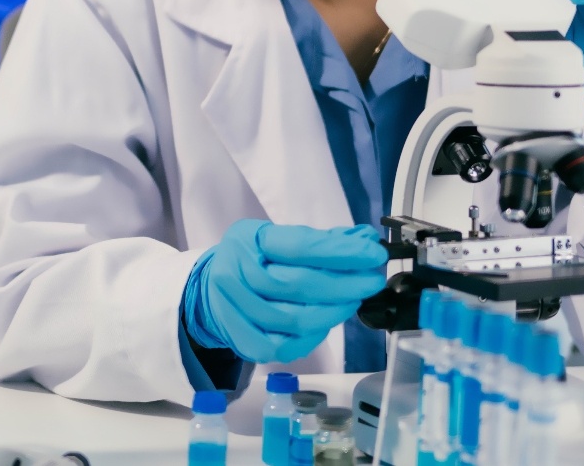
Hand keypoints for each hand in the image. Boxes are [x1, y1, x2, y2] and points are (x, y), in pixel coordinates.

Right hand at [183, 220, 387, 363]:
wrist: (210, 292)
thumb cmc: (253, 260)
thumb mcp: (277, 238)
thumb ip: (319, 240)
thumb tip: (363, 241)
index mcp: (246, 240)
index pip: (300, 247)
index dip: (341, 252)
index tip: (373, 255)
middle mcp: (234, 274)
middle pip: (299, 285)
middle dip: (345, 284)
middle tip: (371, 281)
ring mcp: (236, 311)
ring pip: (295, 319)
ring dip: (334, 312)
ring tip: (353, 300)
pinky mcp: (243, 342)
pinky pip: (287, 346)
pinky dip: (314, 336)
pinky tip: (327, 321)